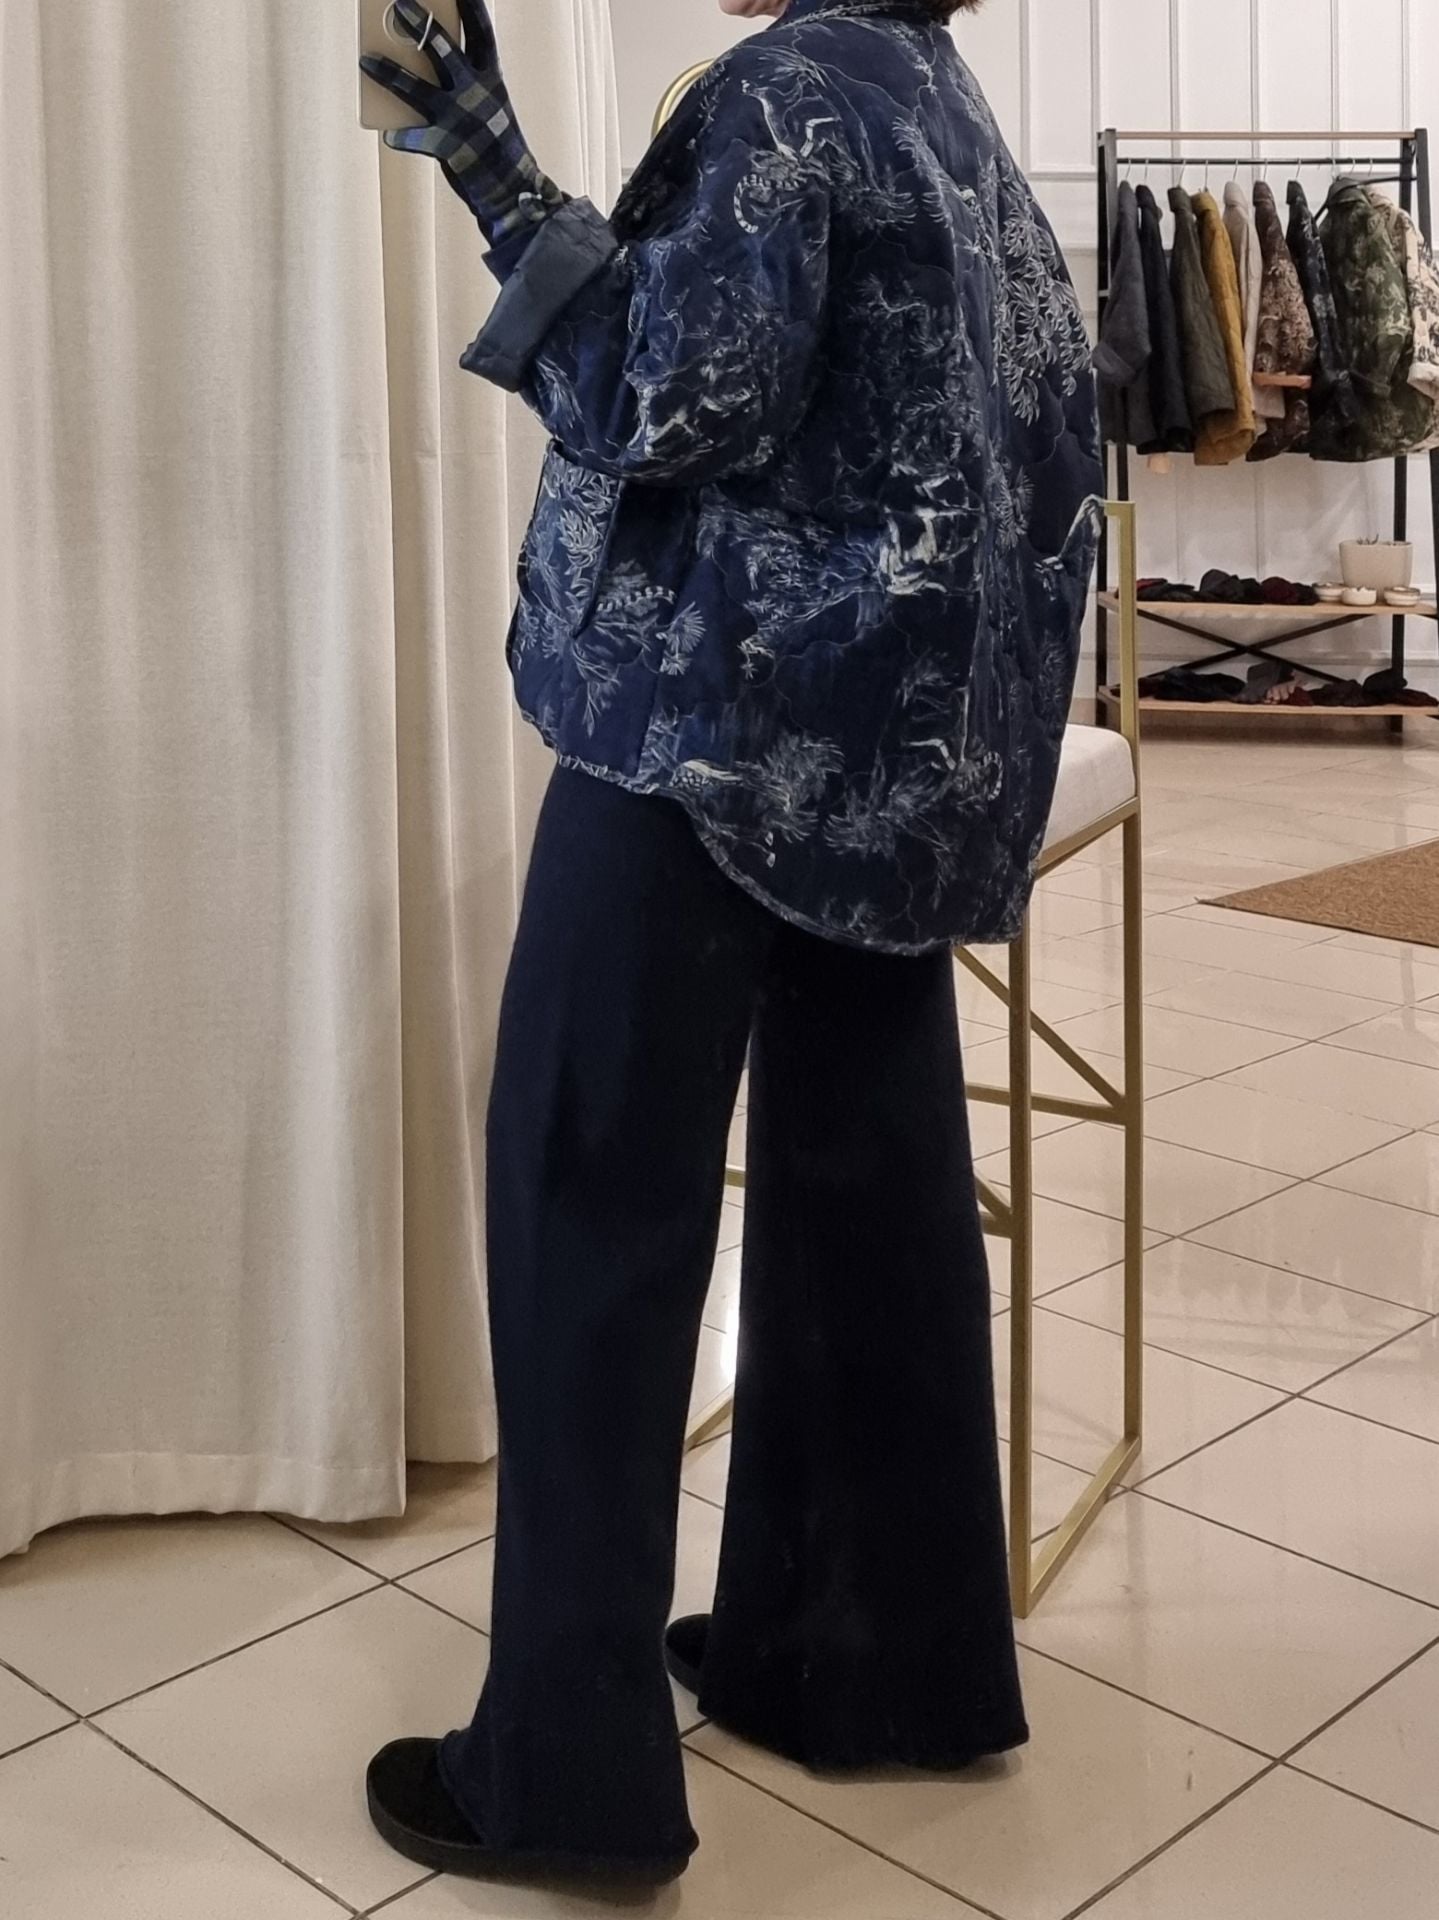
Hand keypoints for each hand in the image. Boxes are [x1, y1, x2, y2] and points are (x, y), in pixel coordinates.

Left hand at [360, 0, 564, 242]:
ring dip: (391, 74)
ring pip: (419, 90)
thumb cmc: (493, 141)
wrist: (512, 189)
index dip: (471, 6)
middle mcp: (477, 93)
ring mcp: (463, 119)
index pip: (481, 32)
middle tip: (398, 4)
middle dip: (421, 26)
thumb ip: (461, 80)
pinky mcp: (450, 147)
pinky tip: (387, 135)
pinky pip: (417, 138)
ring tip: (366, 61)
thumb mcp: (486, 103)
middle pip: (445, 50)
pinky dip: (401, 137)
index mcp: (490, 77)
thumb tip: (420, 61)